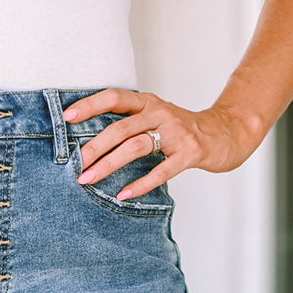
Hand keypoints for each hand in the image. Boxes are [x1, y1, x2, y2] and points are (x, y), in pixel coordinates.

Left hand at [63, 87, 262, 200]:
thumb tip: (90, 142)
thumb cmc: (181, 130)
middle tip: (75, 165)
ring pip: (135, 146)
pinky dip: (140, 184)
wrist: (225, 134)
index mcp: (148, 102)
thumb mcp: (155, 118)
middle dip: (94, 146)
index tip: (67, 117)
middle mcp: (160, 112)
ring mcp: (175, 132)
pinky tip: (123, 195)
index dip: (90, 105)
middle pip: (121, 127)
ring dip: (109, 164)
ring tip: (88, 180)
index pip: (114, 97)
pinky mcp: (189, 153)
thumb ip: (129, 124)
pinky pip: (161, 170)